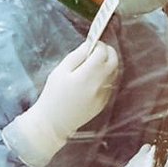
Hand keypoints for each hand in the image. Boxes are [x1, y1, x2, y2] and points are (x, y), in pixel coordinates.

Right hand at [2, 42, 119, 166]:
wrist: (54, 122)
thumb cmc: (53, 95)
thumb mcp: (60, 71)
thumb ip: (76, 56)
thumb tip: (89, 45)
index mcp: (87, 75)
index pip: (102, 53)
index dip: (99, 45)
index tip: (93, 43)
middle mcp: (99, 85)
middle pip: (114, 62)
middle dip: (109, 52)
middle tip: (99, 49)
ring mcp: (104, 95)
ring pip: (114, 73)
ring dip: (109, 64)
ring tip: (96, 62)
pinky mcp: (104, 103)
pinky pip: (110, 84)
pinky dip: (106, 76)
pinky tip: (95, 77)